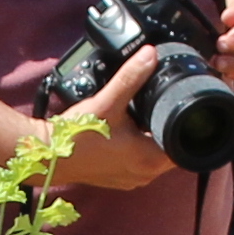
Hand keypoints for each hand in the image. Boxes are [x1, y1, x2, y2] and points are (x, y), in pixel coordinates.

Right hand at [49, 66, 177, 195]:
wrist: (47, 155)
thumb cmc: (76, 135)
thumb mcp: (108, 100)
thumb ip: (131, 76)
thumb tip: (150, 54)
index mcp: (149, 159)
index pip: (185, 144)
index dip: (186, 124)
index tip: (178, 107)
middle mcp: (145, 175)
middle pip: (171, 148)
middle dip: (166, 128)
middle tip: (158, 107)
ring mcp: (132, 179)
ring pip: (155, 156)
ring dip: (152, 138)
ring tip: (142, 118)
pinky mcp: (119, 179)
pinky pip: (139, 162)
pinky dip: (138, 147)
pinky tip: (127, 132)